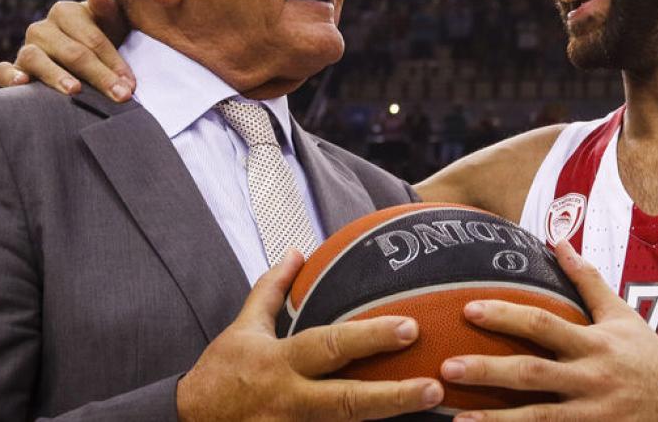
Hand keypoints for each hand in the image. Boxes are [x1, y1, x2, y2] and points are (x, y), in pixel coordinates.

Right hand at [0, 0, 134, 100]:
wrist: (83, 58)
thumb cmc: (103, 40)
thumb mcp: (112, 25)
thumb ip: (108, 10)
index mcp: (66, 11)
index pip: (93, 39)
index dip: (114, 62)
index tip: (130, 84)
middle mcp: (42, 28)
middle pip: (72, 52)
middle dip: (99, 76)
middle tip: (120, 96)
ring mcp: (26, 47)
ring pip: (36, 59)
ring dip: (56, 75)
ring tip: (74, 90)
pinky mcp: (13, 68)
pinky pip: (2, 71)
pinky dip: (10, 76)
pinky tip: (23, 84)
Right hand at [177, 249, 443, 420]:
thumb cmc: (222, 374)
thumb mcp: (243, 328)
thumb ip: (272, 290)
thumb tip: (295, 251)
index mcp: (280, 363)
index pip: (330, 346)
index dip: (369, 337)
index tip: (409, 327)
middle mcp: (290, 400)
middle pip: (348, 401)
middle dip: (393, 396)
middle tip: (435, 387)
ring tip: (433, 416)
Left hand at [440, 241, 657, 420]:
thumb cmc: (647, 357)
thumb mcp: (621, 315)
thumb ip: (587, 280)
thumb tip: (558, 241)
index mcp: (593, 344)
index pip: (543, 324)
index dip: (505, 316)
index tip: (469, 309)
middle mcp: (590, 379)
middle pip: (532, 373)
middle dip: (488, 371)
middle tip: (446, 367)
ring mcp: (592, 415)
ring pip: (538, 419)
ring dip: (496, 421)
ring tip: (456, 420)